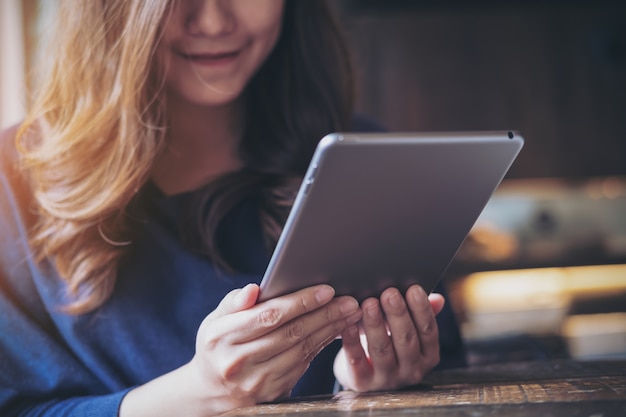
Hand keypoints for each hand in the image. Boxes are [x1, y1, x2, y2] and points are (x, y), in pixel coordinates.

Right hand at [190, 283, 361, 413]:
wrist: (211, 390)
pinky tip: (336, 331)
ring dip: (330, 330)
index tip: (327, 290)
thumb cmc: (218, 345)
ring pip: (302, 351)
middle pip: (291, 333)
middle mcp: (238, 361)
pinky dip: (322, 346)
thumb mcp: (215, 320)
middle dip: (325, 315)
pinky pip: (303, 365)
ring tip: (349, 314)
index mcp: (222, 337)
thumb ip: (233, 302)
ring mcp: (256, 381)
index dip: (301, 302)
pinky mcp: (272, 392)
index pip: (269, 316)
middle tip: (350, 301)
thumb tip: (253, 289)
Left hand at [333, 285, 444, 391]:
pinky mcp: (363, 383)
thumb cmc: (390, 344)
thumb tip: (438, 299)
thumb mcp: (408, 330)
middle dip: (398, 314)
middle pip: (406, 340)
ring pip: (382, 350)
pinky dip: (353, 342)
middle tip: (389, 293)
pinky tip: (349, 325)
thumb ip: (420, 314)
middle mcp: (412, 370)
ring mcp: (387, 379)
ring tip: (369, 304)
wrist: (364, 374)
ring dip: (375, 325)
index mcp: (427, 355)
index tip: (414, 288)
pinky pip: (357, 361)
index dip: (422, 309)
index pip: (428, 331)